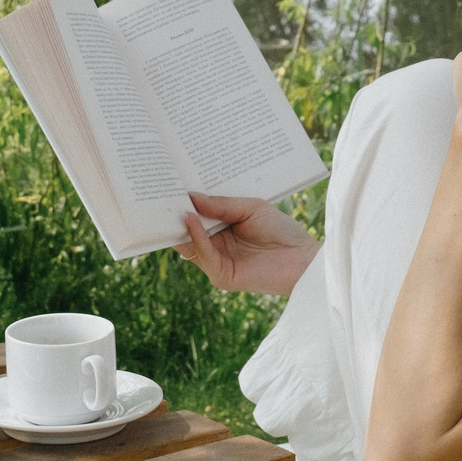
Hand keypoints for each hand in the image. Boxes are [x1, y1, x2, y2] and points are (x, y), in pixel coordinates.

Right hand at [175, 192, 320, 297]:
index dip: (182, 204)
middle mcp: (215, 246)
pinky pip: (203, 255)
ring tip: (171, 202)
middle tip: (158, 193)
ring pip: (188, 244)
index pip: (194, 217)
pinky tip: (191, 218)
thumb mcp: (249, 208)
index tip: (169, 186)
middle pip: (185, 232)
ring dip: (179, 224)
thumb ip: (221, 205)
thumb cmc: (281, 230)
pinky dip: (195, 236)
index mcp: (220, 229)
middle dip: (173, 214)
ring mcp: (216, 261)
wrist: (302, 258)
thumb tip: (190, 197)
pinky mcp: (221, 275)